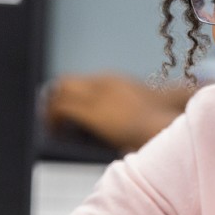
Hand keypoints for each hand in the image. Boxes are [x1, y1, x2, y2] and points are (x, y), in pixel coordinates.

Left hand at [46, 74, 187, 152]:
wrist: (164, 129)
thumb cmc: (158, 127)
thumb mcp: (142, 113)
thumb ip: (124, 112)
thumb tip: (115, 128)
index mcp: (114, 82)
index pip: (80, 82)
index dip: (66, 96)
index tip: (61, 113)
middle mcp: (103, 83)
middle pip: (65, 83)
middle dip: (54, 99)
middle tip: (49, 120)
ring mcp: (97, 95)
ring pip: (59, 91)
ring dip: (50, 109)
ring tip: (50, 128)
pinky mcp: (92, 111)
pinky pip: (60, 108)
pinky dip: (52, 120)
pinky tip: (54, 133)